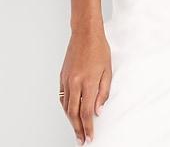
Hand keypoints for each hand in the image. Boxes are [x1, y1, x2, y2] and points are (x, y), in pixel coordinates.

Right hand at [59, 26, 111, 144]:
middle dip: (78, 129)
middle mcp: (74, 82)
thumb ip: (103, 92)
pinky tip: (70, 112)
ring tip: (77, 129)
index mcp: (87, 81)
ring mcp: (66, 79)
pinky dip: (66, 107)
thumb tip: (98, 111)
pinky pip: (62, 97)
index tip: (90, 137)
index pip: (87, 111)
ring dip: (71, 120)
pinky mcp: (62, 76)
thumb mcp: (107, 70)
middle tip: (81, 140)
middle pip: (73, 113)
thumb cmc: (99, 48)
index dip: (88, 127)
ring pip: (66, 106)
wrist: (85, 33)